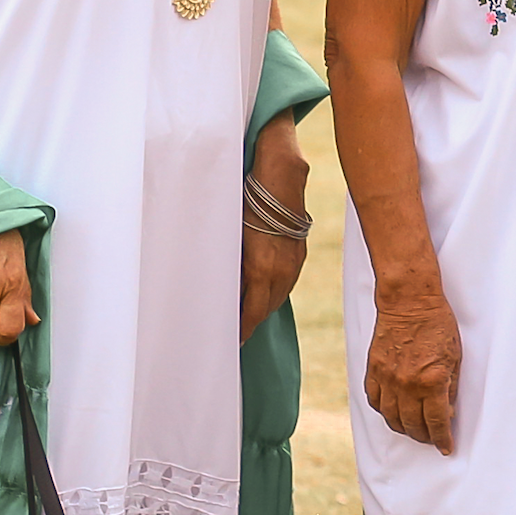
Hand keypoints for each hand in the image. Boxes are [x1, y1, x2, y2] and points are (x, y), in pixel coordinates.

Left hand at [240, 118, 308, 334]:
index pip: (252, 314)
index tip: (229, 342)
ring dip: (263, 307)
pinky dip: (274, 291)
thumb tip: (215, 287)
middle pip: (266, 309)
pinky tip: (263, 289)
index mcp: (261, 270)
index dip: (241, 330)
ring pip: (279, 297)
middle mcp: (281, 271)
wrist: (280, 172)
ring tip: (247, 315)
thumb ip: (227, 265)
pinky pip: (287, 282)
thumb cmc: (245, 199)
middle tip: (234, 333)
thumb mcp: (228, 233)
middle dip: (251, 322)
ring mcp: (295, 262)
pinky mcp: (300, 252)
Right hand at [365, 281, 462, 453]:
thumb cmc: (437, 324)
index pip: (436, 422)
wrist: (408, 301)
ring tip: (414, 429)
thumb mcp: (455, 357)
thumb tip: (447, 412)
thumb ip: (450, 388)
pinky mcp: (374, 371)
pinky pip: (376, 401)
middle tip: (432, 438)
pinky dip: (385, 412)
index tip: (445, 447)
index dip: (442, 439)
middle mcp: (407, 384)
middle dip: (424, 437)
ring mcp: (387, 379)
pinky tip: (394, 412)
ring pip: (392, 418)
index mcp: (431, 381)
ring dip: (404, 429)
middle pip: (413, 426)